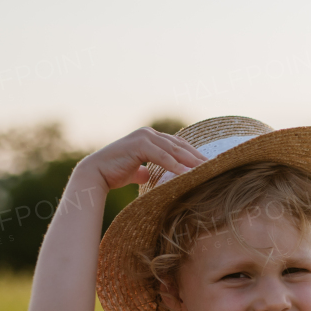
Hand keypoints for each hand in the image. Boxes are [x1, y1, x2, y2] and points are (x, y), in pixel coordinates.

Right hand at [76, 127, 207, 192]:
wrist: (95, 174)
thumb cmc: (115, 173)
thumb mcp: (136, 170)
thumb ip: (147, 170)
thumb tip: (152, 176)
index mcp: (150, 137)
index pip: (178, 145)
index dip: (194, 154)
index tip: (209, 164)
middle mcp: (148, 133)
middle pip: (179, 146)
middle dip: (197, 157)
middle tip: (214, 166)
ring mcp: (143, 137)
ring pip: (173, 150)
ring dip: (191, 161)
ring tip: (206, 170)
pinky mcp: (138, 145)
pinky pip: (162, 156)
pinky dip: (175, 166)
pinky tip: (187, 174)